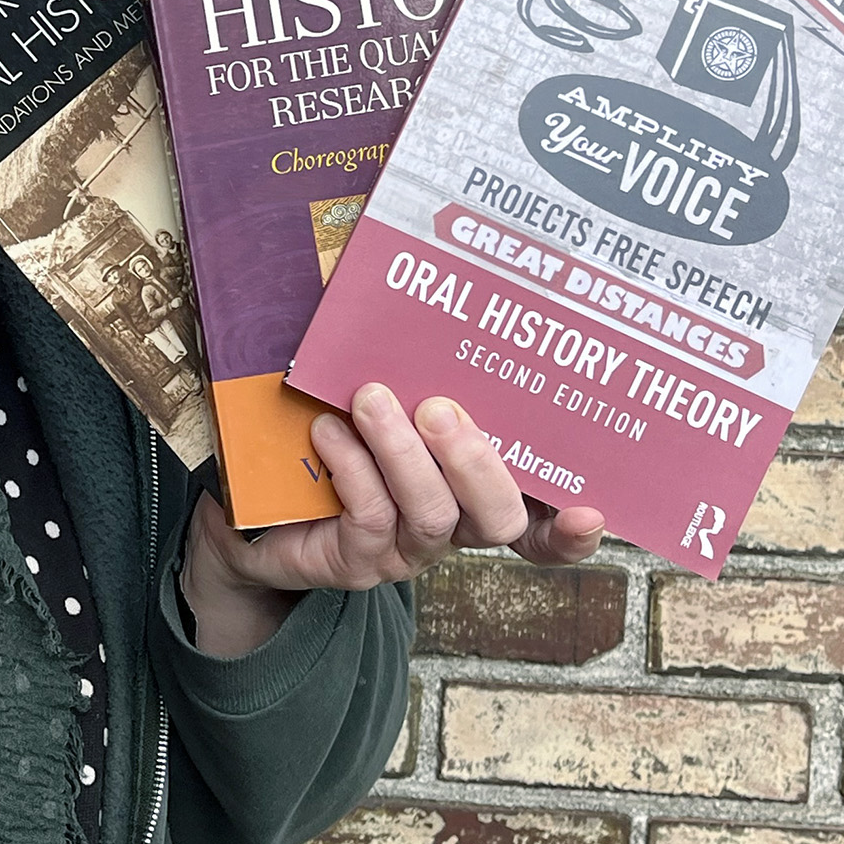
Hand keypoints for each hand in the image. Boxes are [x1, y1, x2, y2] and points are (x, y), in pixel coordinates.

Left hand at [179, 384, 605, 656]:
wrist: (253, 508)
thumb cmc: (335, 434)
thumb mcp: (384, 396)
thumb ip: (415, 364)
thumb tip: (428, 282)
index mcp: (476, 492)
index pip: (542, 523)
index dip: (570, 528)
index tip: (590, 509)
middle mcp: (454, 528)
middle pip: (497, 518)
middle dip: (476, 462)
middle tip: (440, 408)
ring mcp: (407, 551)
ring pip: (430, 516)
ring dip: (403, 453)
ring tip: (371, 400)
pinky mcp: (356, 562)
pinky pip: (369, 519)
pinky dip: (352, 469)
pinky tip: (327, 432)